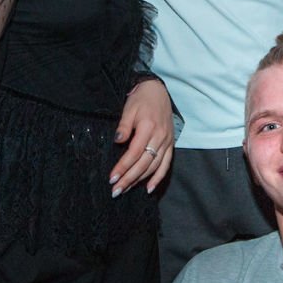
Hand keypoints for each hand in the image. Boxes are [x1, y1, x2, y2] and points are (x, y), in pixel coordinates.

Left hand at [110, 78, 174, 194]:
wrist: (158, 91)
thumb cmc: (141, 99)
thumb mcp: (129, 109)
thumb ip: (123, 127)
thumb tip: (117, 142)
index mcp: (148, 127)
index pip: (134, 153)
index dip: (123, 167)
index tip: (112, 178)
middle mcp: (160, 137)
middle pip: (144, 164)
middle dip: (129, 179)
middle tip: (116, 191)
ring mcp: (167, 142)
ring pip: (154, 166)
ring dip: (140, 180)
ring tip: (126, 189)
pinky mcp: (170, 144)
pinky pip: (166, 165)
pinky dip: (158, 178)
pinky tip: (149, 188)